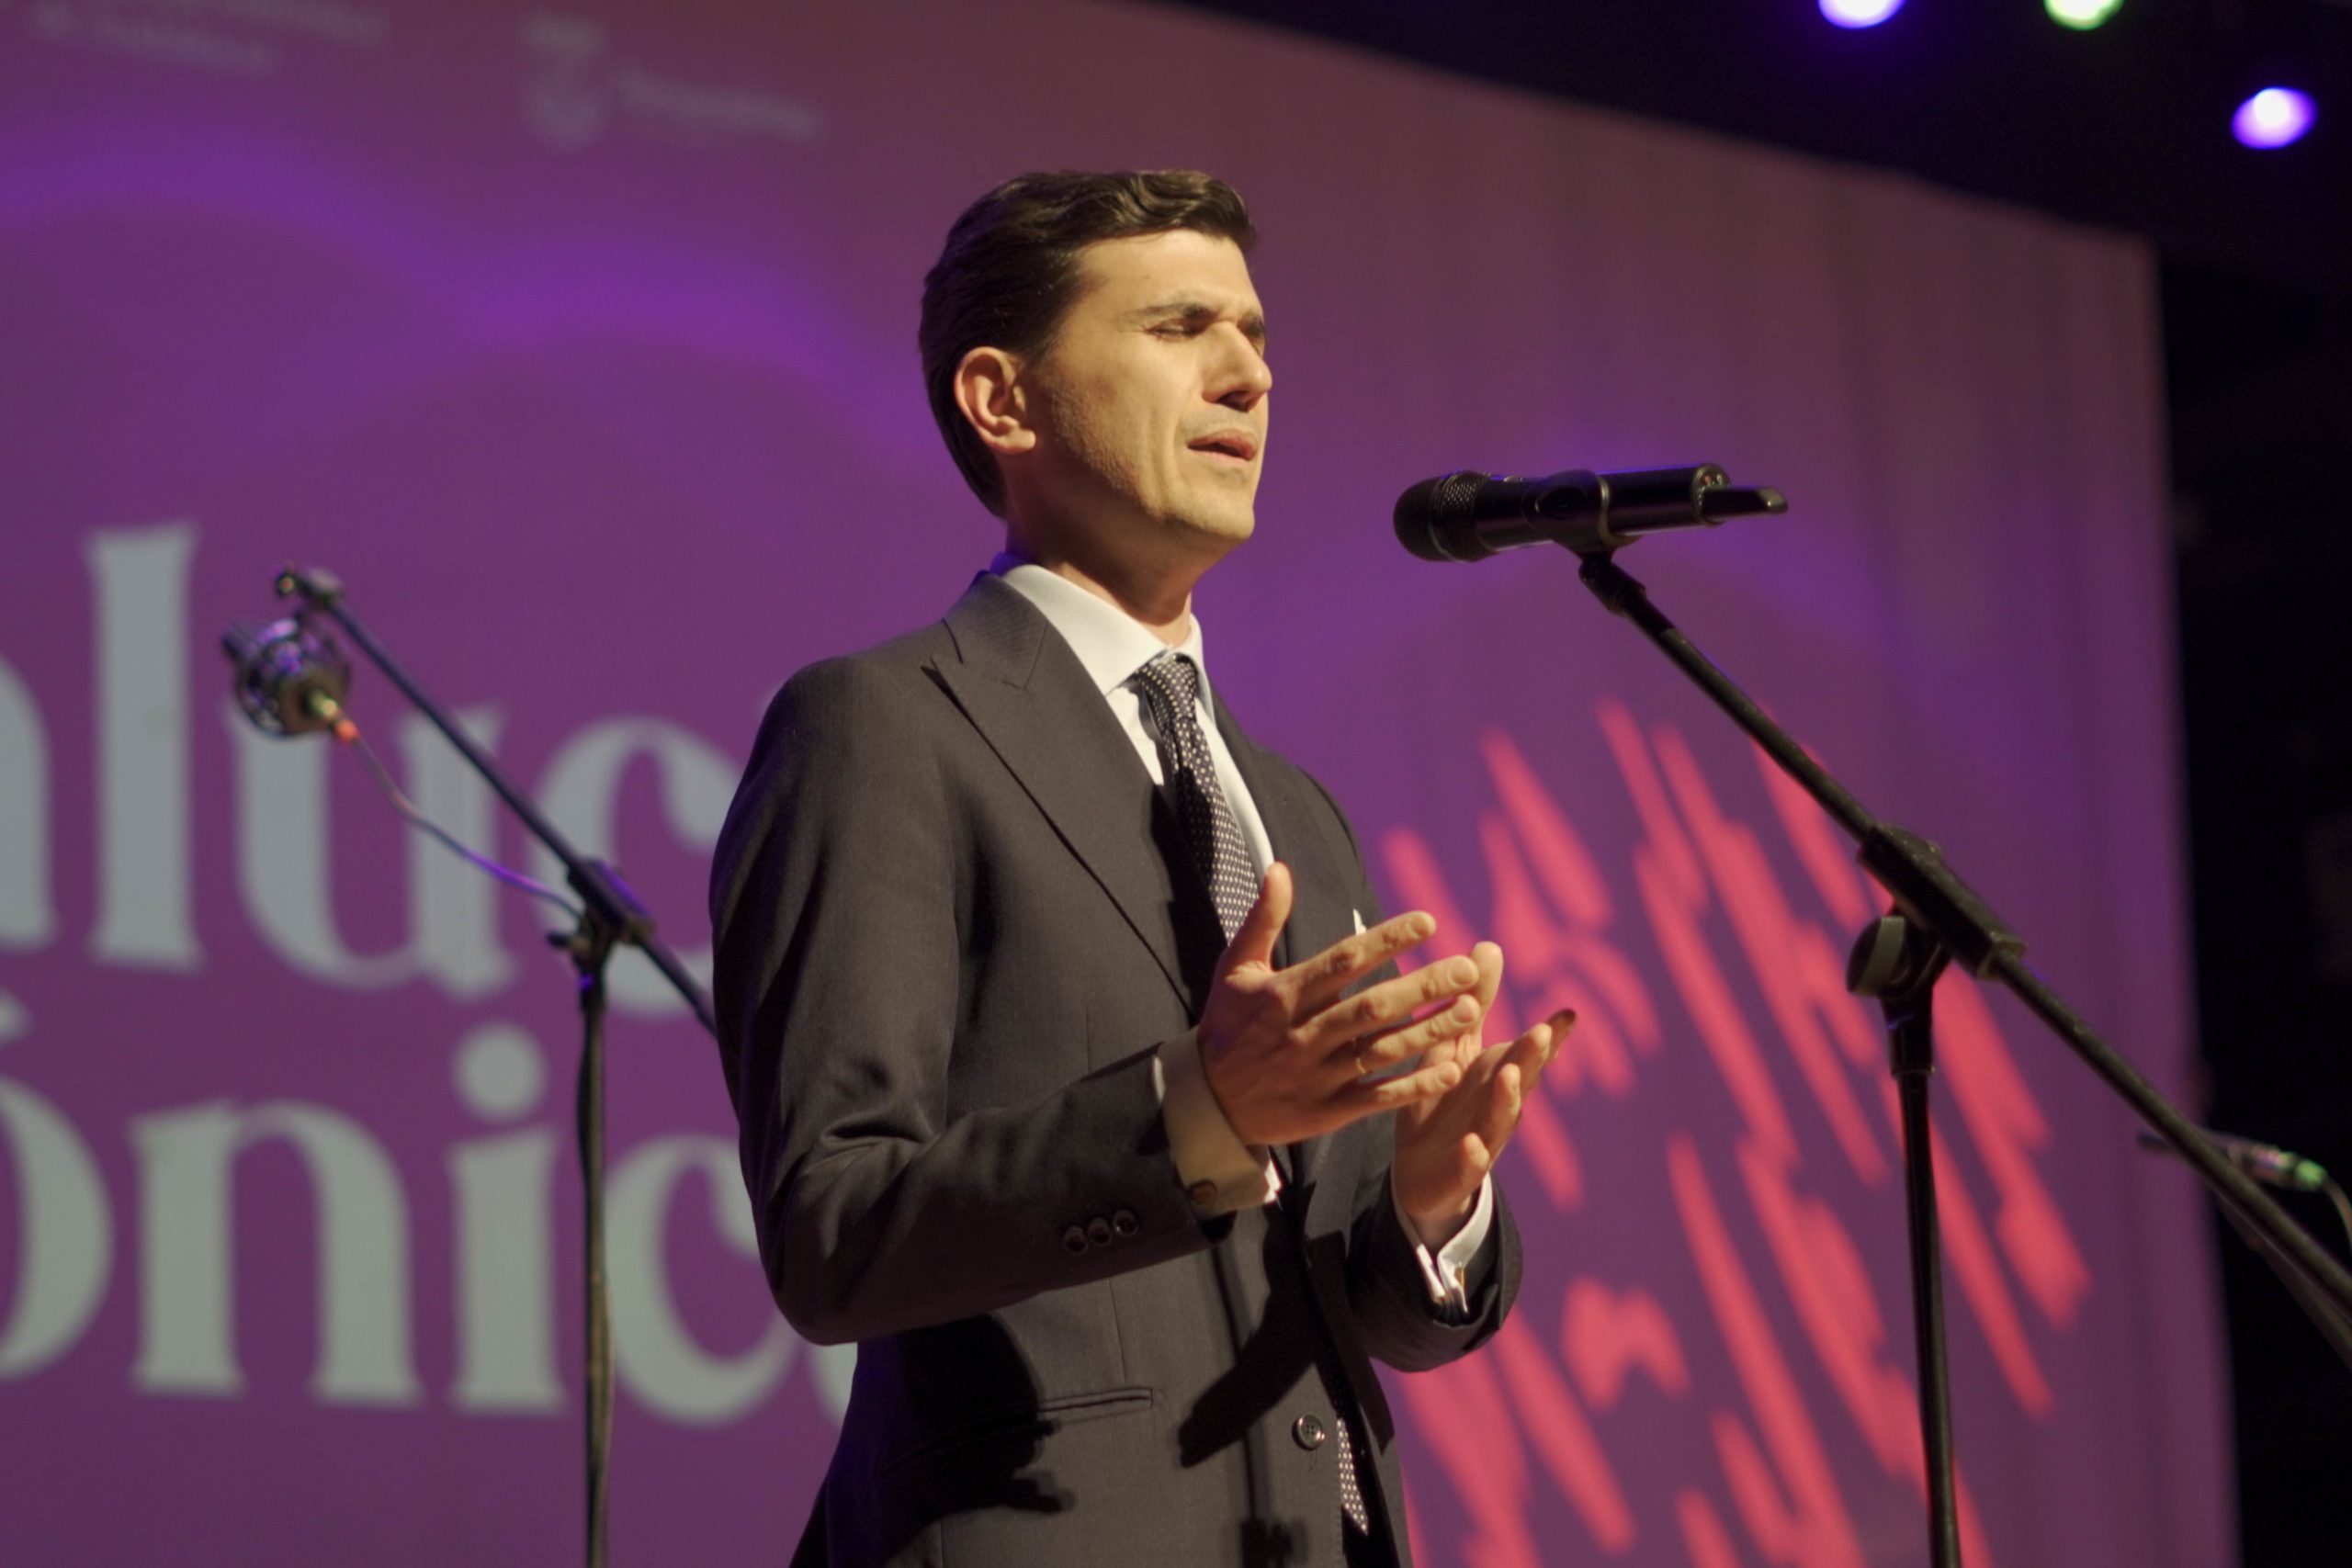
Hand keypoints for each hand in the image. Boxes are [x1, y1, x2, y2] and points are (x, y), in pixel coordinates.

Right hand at [1196, 863, 1488, 1147]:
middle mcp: (1303, 1034)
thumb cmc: (1227, 1026)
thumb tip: (1280, 869)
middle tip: (1466, 968)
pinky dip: (1414, 1085)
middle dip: (1423, 987)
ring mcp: (1317, 1075)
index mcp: (1283, 995)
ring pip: (1380, 1051)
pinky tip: (1450, 1068)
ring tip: (1470, 1009)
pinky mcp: (1328, 1111)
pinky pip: (1377, 1097)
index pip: (1343, 962)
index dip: (1387, 941)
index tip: (1427, 922)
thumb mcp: (1235, 969)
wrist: (1210, 1102)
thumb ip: (1263, 919)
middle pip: (1371, 1007)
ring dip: (1428, 1031)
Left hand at [1391, 940, 1569, 1238]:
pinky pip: (1471, 1165)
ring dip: (1507, 1098)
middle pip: (1521, 1078)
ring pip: (1502, 1118)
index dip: (1550, 1035)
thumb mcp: (1455, 1047)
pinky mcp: (1460, 1169)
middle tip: (1540, 1031)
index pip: (1528, 1050)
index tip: (1568, 1012)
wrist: (1419, 1173)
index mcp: (1497, 1071)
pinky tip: (1471, 1145)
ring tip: (1509, 1076)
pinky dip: (1474, 1156)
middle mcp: (1497, 1103)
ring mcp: (1483, 1137)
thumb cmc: (1443, 1100)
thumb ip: (1474, 1003)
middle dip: (1532, 1057)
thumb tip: (1490, 945)